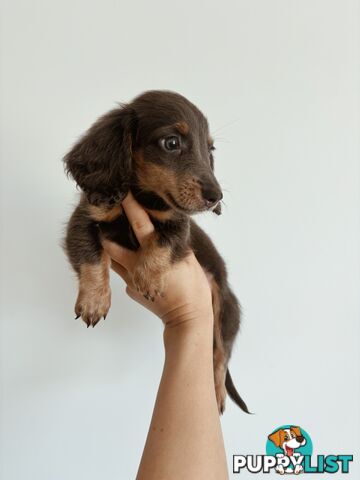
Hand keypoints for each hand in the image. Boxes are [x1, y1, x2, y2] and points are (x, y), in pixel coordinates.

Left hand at [102, 193, 212, 327]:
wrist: (187, 316)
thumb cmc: (192, 286)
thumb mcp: (186, 257)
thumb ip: (172, 241)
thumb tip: (165, 227)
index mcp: (153, 252)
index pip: (139, 224)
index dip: (131, 207)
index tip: (123, 193)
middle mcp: (136, 265)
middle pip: (112, 243)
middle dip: (106, 230)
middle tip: (105, 219)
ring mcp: (131, 279)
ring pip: (114, 258)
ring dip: (113, 248)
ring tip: (112, 237)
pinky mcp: (131, 290)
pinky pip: (124, 273)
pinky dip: (126, 265)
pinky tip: (133, 262)